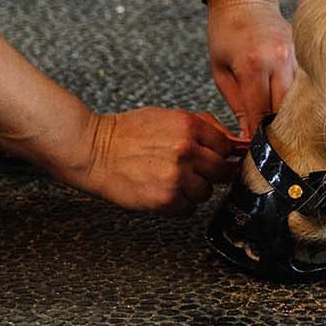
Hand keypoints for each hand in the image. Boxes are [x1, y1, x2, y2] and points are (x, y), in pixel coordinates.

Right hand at [56, 108, 248, 214]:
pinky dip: (178, 204)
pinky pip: (189, 209)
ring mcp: (177, 176)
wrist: (95, 150)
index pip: (225, 146)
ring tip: (168, 179)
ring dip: (192, 190)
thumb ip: (199, 125)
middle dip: (207, 173)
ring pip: (205, 192)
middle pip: (221, 171)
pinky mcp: (166, 199)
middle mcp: (186, 150)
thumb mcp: (165, 116)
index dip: (216, 154)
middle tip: (187, 170)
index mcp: (188, 125)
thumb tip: (231, 140)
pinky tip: (160, 190)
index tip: (208, 158)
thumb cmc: (127, 133)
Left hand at [208, 0, 296, 136]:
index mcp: (253, 65)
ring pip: (297, 100)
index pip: (261, 113)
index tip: (254, 152)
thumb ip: (236, 105)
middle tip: (267, 145)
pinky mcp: (302, 54)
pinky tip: (285, 107)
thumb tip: (247, 137)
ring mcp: (295, 57)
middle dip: (275, 130)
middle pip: (284, 110)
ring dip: (286, 115)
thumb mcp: (220, 69)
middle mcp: (279, 61)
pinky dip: (293, 99)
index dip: (258, 136)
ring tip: (277, 129)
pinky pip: (301, 86)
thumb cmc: (225, 32)